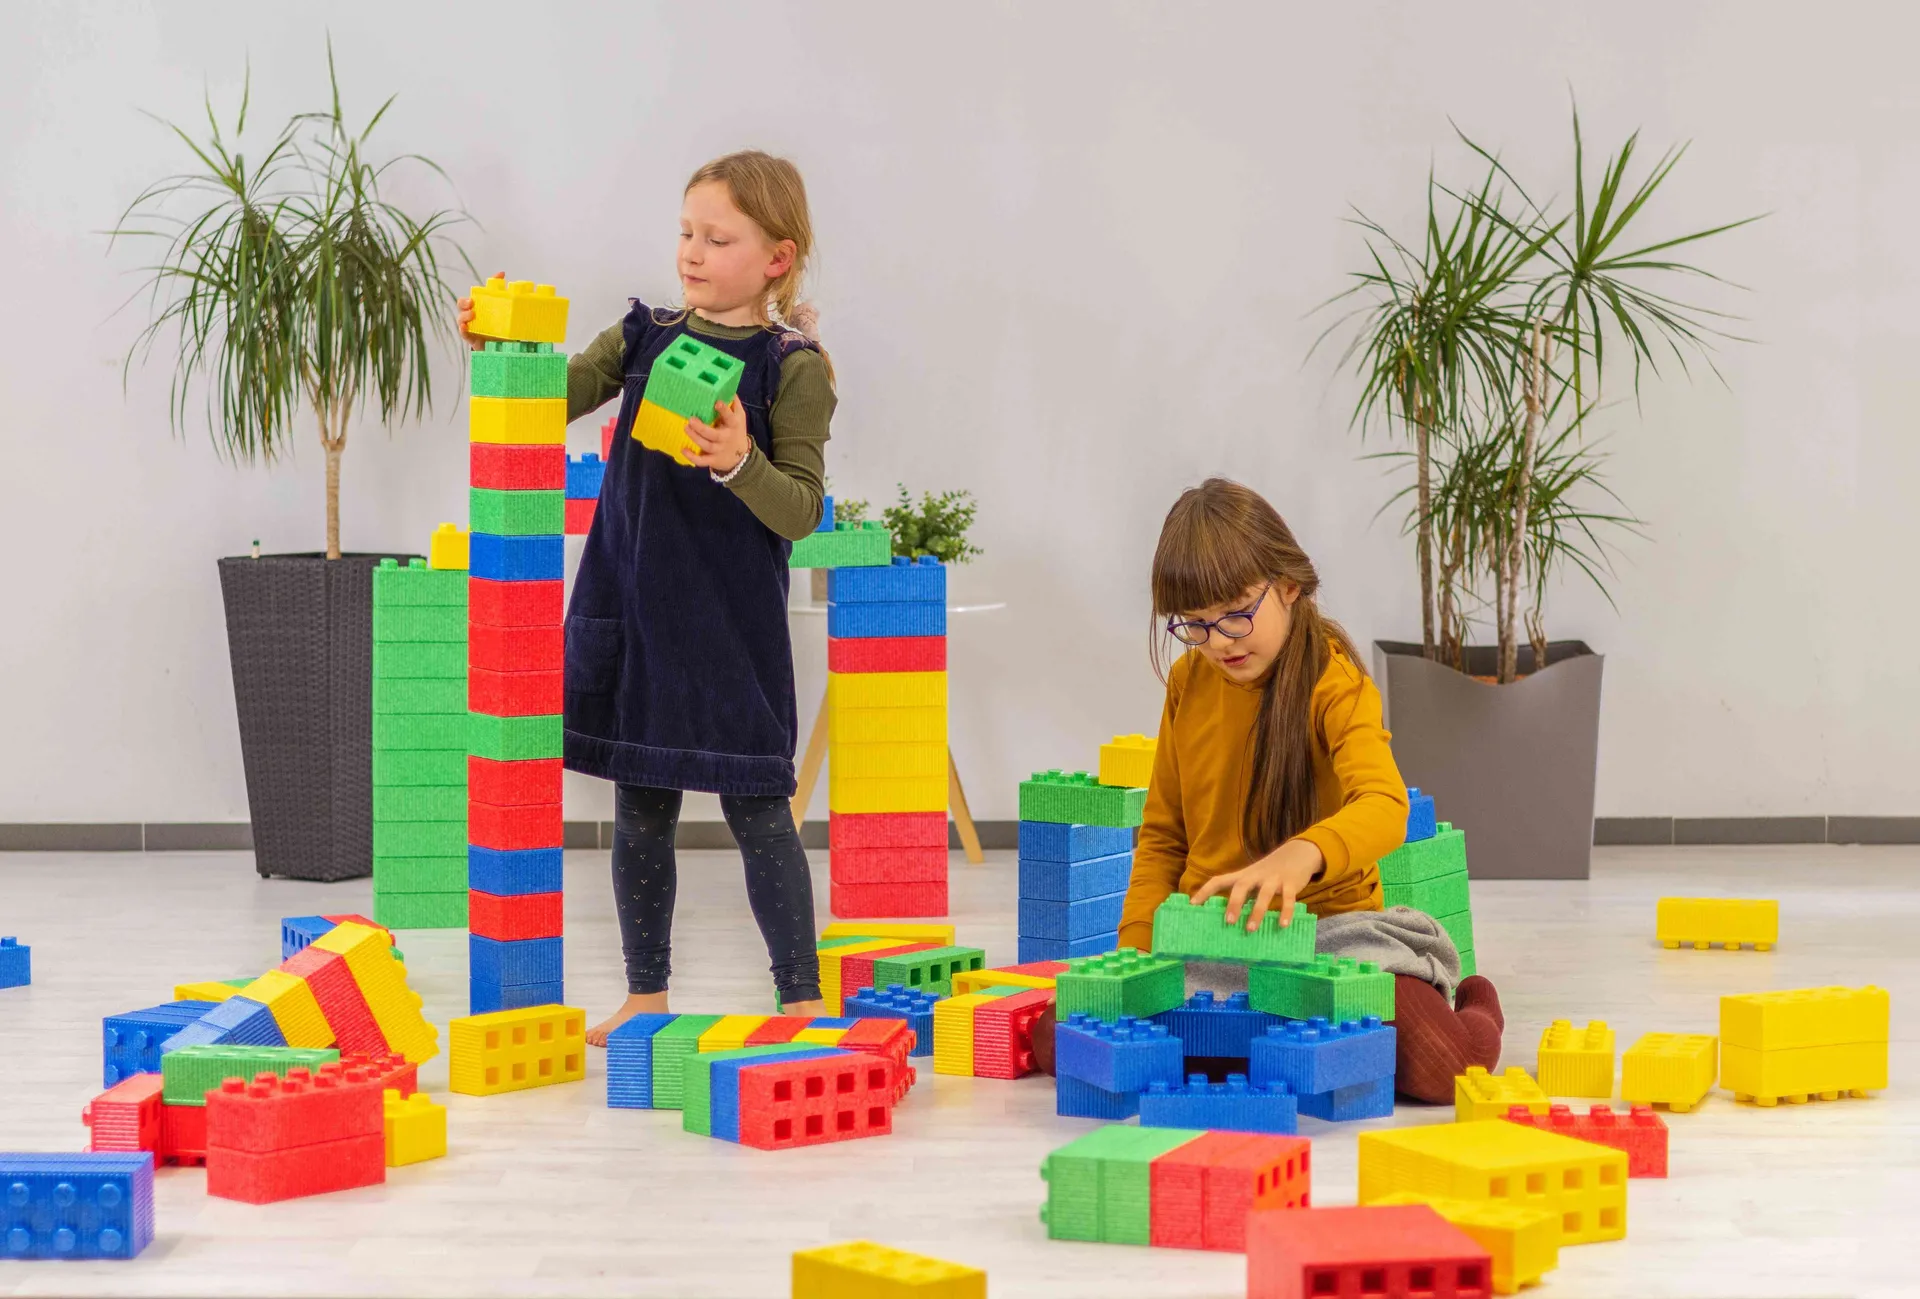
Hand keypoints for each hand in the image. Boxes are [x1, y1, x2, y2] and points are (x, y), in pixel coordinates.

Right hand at [455, 270, 503, 350]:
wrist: (502, 344)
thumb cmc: (498, 323)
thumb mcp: (500, 307)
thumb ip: (498, 290)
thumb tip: (501, 273)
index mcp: (475, 308)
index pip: (465, 301)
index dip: (466, 299)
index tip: (472, 299)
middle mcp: (470, 317)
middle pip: (461, 308)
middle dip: (464, 304)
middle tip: (472, 303)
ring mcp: (470, 328)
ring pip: (461, 320)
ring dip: (464, 316)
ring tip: (472, 315)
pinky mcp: (472, 339)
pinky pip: (464, 334)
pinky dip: (463, 330)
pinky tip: (465, 327)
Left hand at [685, 396, 751, 472]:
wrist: (740, 457)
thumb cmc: (736, 431)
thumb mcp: (740, 418)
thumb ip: (734, 404)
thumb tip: (727, 388)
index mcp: (733, 425)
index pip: (730, 417)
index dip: (724, 411)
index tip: (717, 403)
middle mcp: (726, 438)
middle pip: (714, 435)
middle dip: (702, 428)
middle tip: (691, 419)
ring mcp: (719, 450)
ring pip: (706, 445)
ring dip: (695, 438)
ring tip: (686, 427)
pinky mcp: (712, 460)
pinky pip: (702, 461)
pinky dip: (692, 457)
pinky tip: (683, 450)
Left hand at [1191, 838, 1324, 931]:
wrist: (1298, 853)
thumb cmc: (1270, 872)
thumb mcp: (1254, 878)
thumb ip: (1244, 894)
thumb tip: (1228, 919)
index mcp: (1243, 875)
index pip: (1219, 880)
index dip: (1205, 891)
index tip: (1192, 905)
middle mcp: (1256, 875)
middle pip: (1241, 886)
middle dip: (1233, 903)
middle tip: (1228, 921)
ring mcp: (1274, 879)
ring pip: (1264, 894)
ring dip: (1257, 912)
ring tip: (1250, 929)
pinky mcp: (1291, 883)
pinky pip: (1288, 898)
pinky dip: (1285, 911)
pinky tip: (1282, 925)